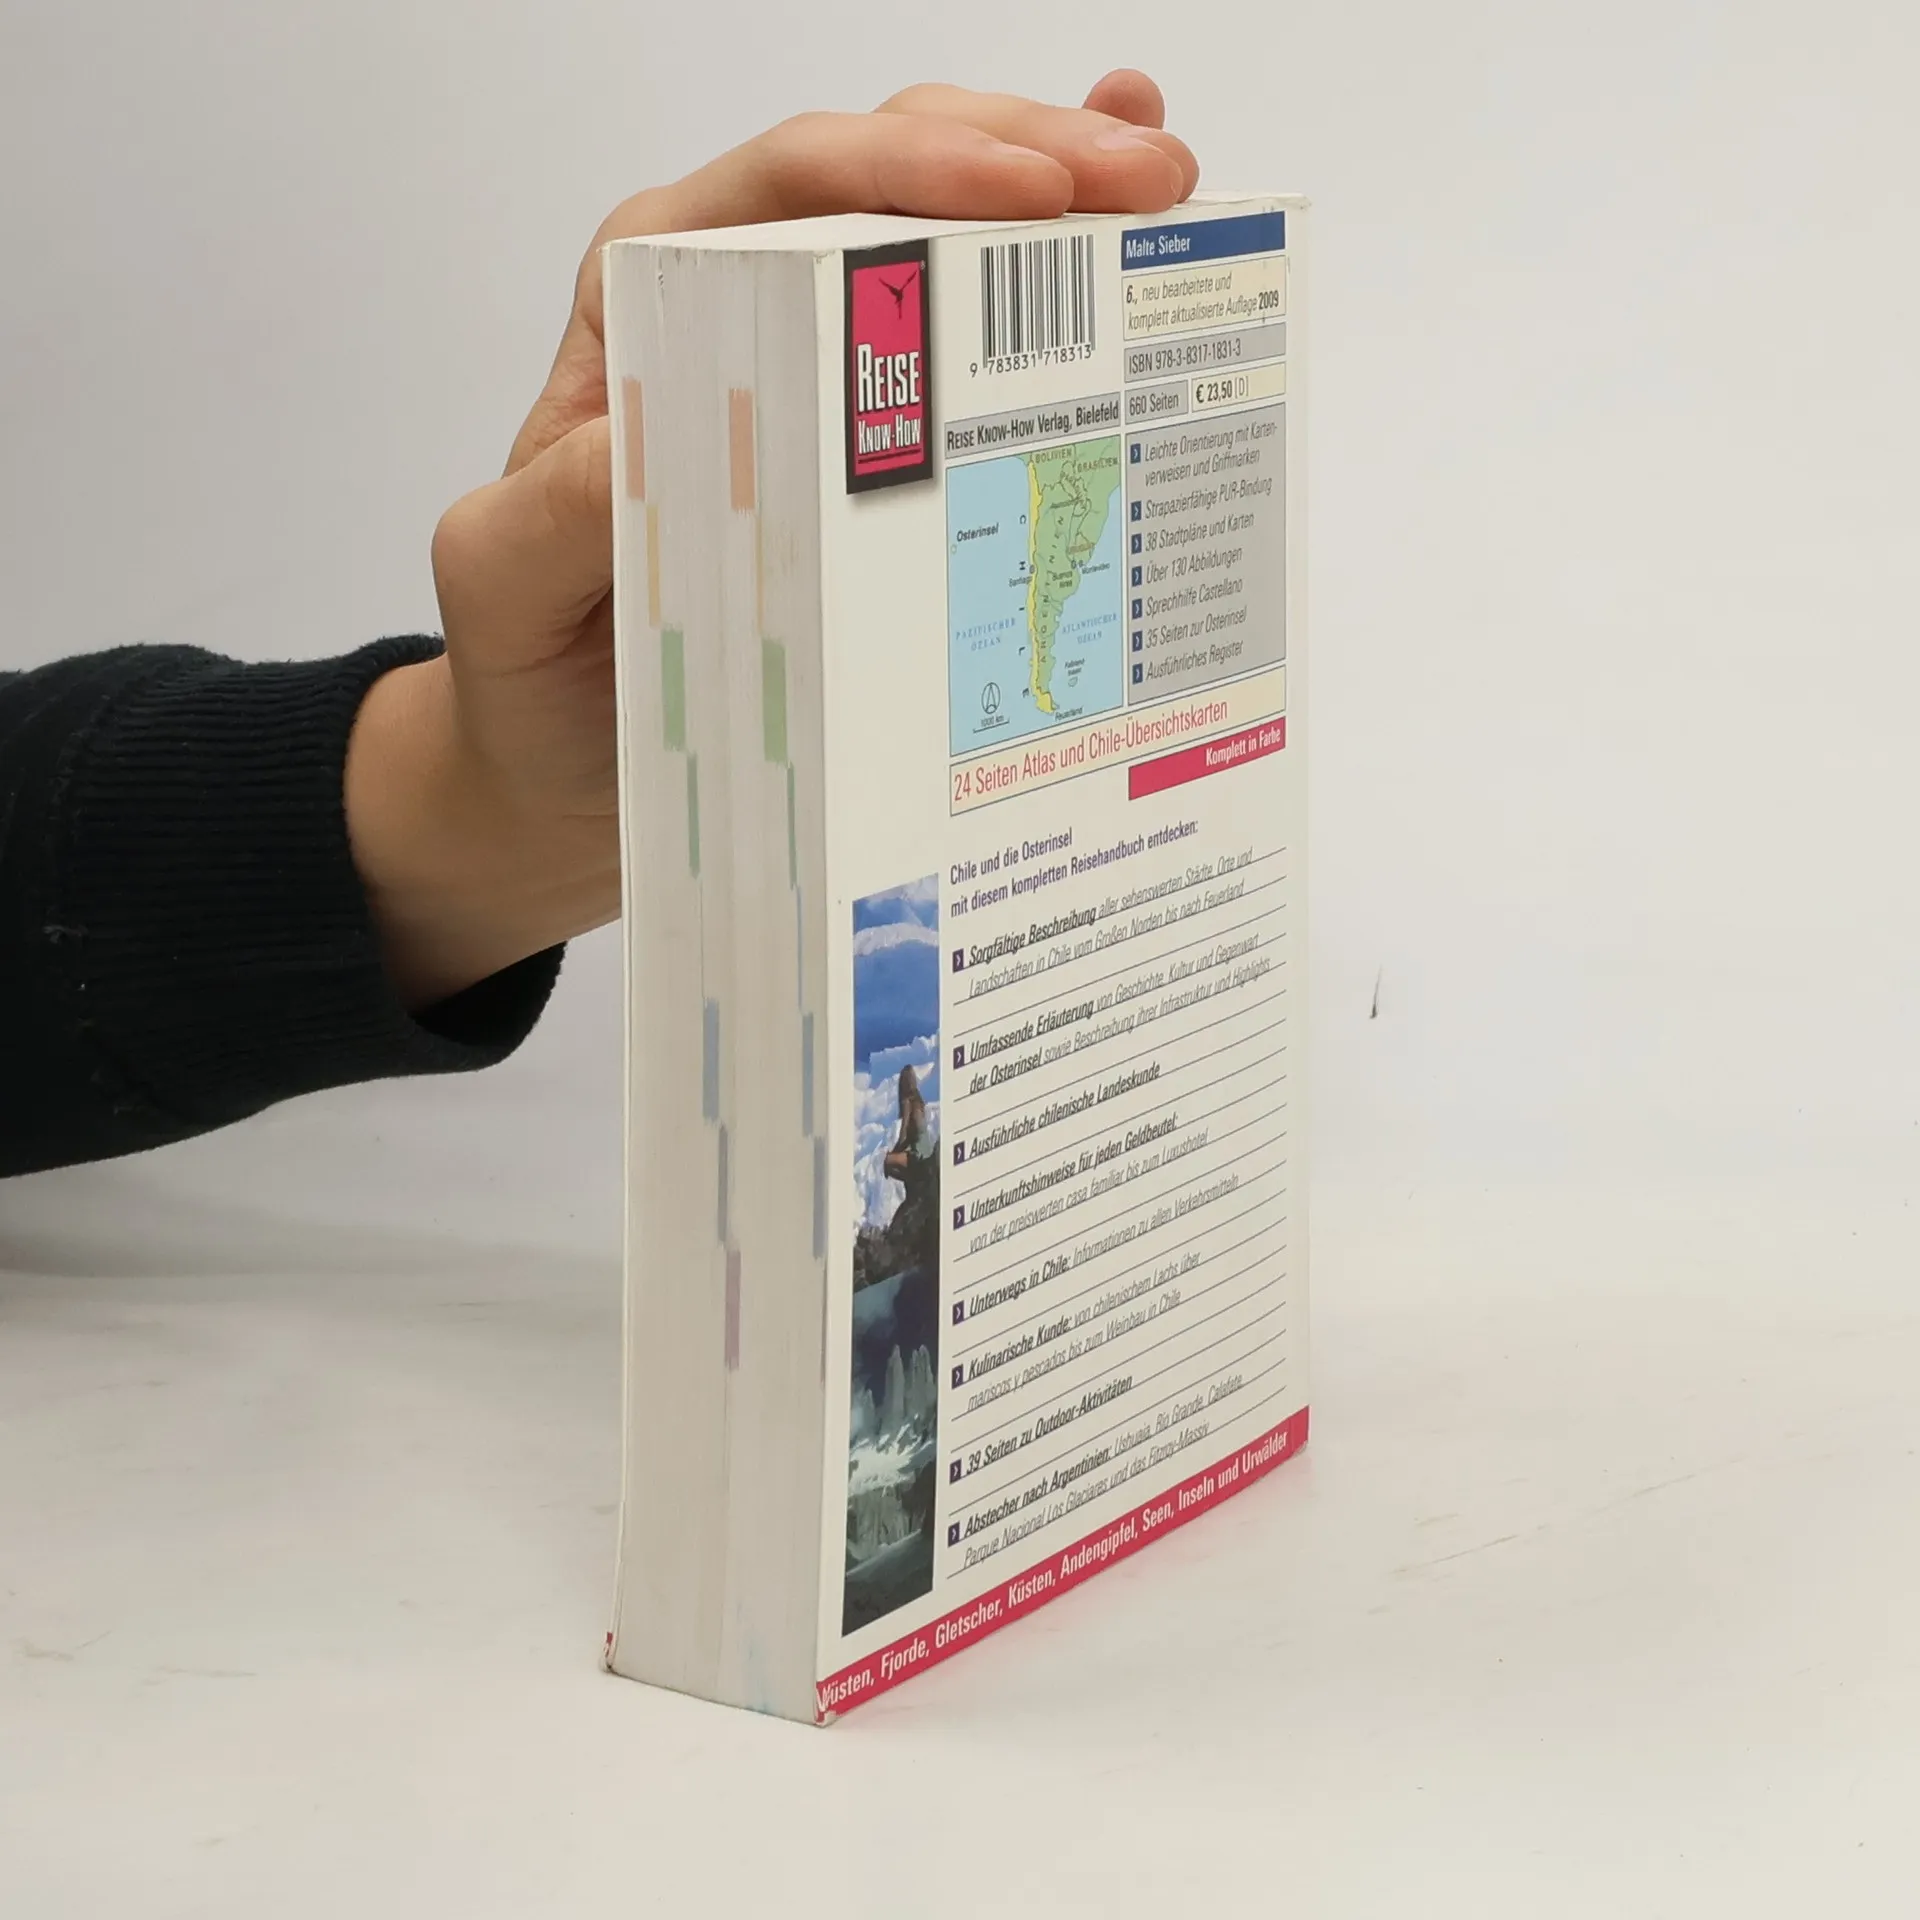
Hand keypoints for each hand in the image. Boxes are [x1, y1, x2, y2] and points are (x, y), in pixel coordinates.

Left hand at [346, 74, 1199, 1008]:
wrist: (565, 767)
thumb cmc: (529, 666)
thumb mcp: (506, 587)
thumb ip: (555, 509)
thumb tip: (657, 438)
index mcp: (649, 308)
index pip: (784, 190)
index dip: (912, 169)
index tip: (1028, 194)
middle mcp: (739, 316)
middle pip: (889, 180)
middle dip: (1026, 157)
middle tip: (1144, 178)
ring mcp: (820, 384)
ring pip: (947, 241)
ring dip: (1066, 202)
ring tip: (1167, 185)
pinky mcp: (874, 462)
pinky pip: (973, 360)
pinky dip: (1054, 293)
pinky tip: (1129, 247)